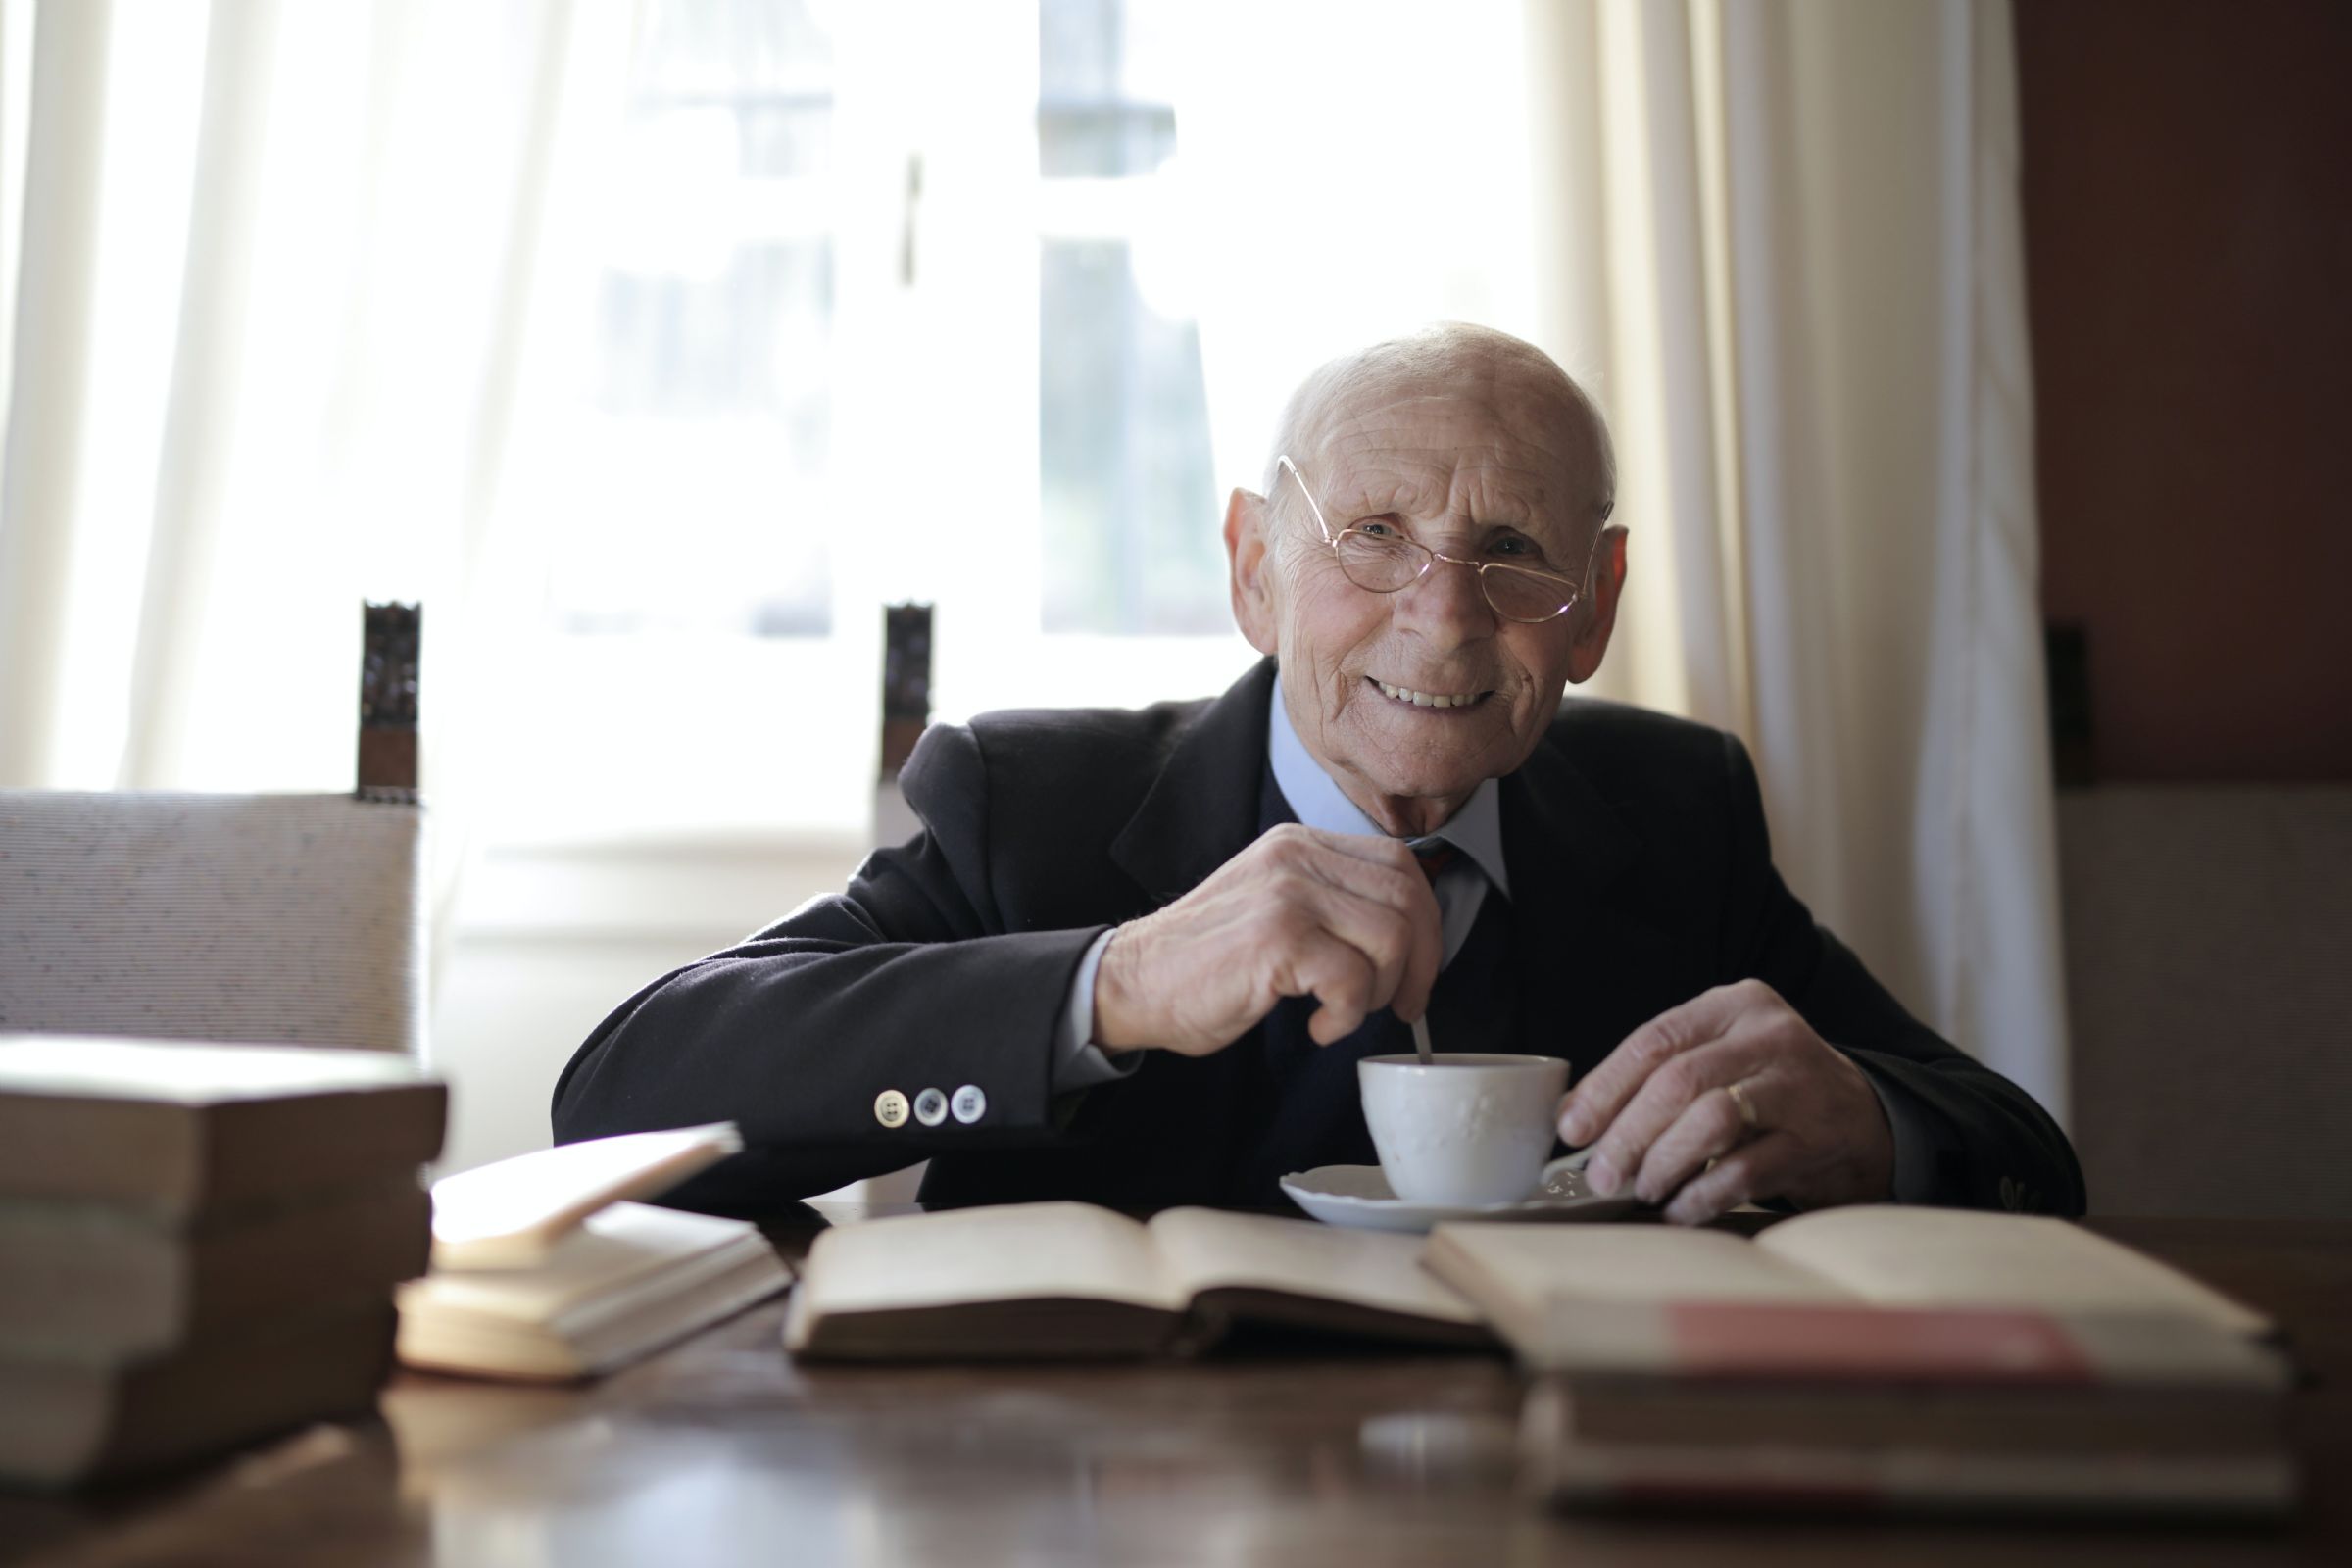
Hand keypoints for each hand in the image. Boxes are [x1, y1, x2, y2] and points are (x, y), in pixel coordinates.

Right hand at [1093, 824, 1443, 1056]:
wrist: (1134, 983)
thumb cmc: (1206, 963)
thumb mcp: (1276, 908)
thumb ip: (1331, 904)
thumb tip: (1409, 935)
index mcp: (1301, 845)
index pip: (1400, 865)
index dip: (1426, 923)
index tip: (1417, 971)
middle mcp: (1297, 857)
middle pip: (1407, 898)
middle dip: (1420, 964)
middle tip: (1400, 1006)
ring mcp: (1286, 894)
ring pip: (1391, 938)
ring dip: (1380, 992)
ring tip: (1343, 1013)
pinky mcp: (1277, 939)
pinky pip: (1353, 979)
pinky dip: (1347, 1017)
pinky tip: (1319, 1026)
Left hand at [1554, 979, 1893, 1224]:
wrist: (1865, 1120)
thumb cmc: (1769, 1089)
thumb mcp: (1721, 1058)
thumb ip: (1658, 1076)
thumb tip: (1575, 1118)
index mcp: (1736, 1005)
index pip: (1655, 1040)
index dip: (1605, 1088)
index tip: (1572, 1129)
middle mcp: (1771, 1035)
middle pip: (1678, 1081)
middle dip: (1628, 1134)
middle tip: (1601, 1176)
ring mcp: (1800, 1085)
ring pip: (1712, 1119)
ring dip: (1664, 1162)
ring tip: (1641, 1189)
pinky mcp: (1819, 1139)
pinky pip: (1747, 1169)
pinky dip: (1702, 1194)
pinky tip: (1679, 1209)